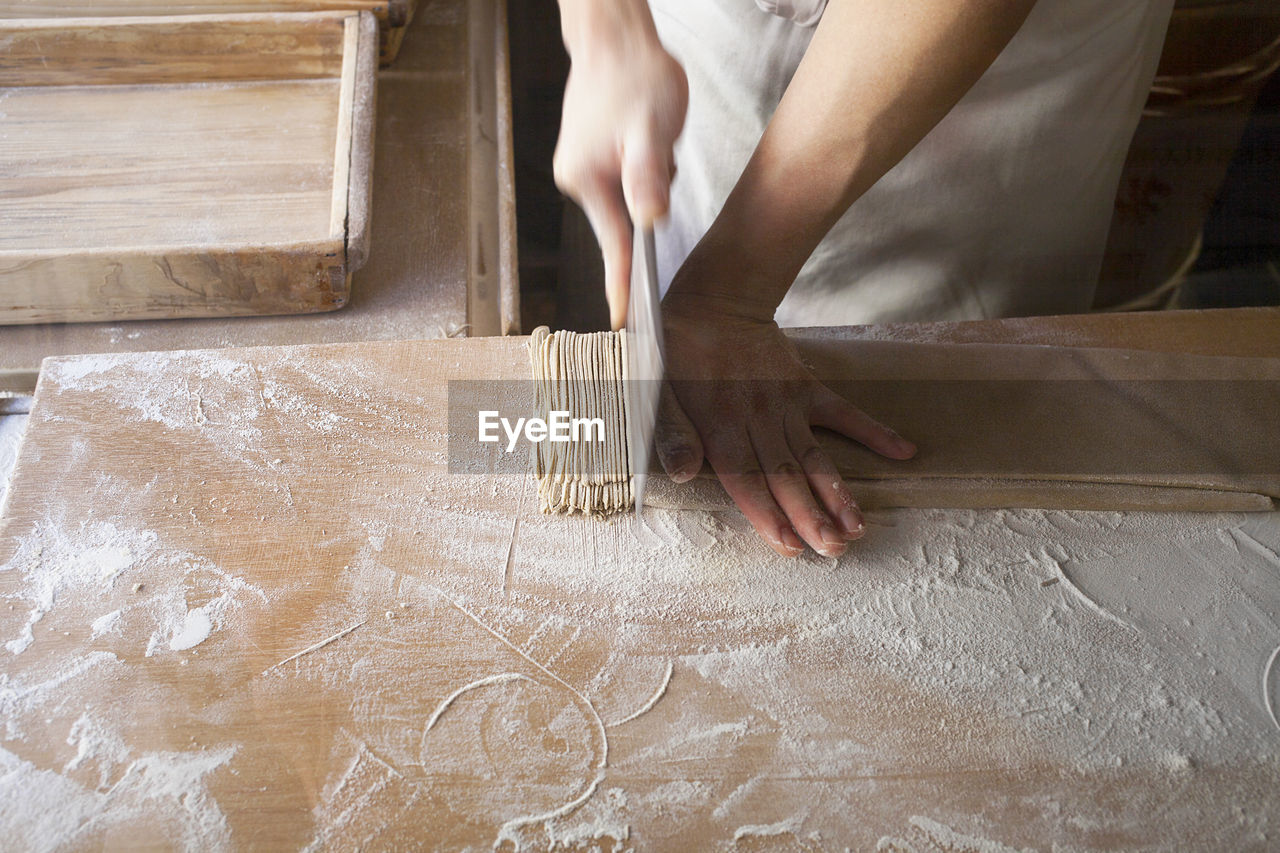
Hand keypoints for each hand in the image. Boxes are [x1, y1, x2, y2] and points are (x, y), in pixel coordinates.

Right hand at [553, 0, 686, 329]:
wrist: (615, 38)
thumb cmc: (635, 77)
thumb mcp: (651, 127)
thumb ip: (649, 175)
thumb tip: (649, 221)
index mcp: (587, 179)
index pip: (612, 246)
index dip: (623, 285)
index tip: (623, 323)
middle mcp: (578, 179)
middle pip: (623, 224)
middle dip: (648, 206)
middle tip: (660, 152)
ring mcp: (582, 169)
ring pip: (628, 201)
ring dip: (650, 182)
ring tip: (654, 136)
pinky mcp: (592, 158)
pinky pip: (625, 183)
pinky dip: (643, 168)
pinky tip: (648, 137)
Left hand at [656, 292, 916, 557]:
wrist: (715, 301)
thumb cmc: (677, 352)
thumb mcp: (657, 389)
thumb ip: (673, 434)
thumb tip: (680, 474)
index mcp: (720, 425)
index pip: (746, 478)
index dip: (768, 514)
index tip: (790, 545)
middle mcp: (758, 419)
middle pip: (786, 475)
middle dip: (811, 515)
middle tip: (834, 550)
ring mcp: (788, 404)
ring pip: (815, 456)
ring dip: (837, 493)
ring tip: (858, 527)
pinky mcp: (807, 387)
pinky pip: (844, 412)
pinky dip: (874, 432)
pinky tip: (904, 452)